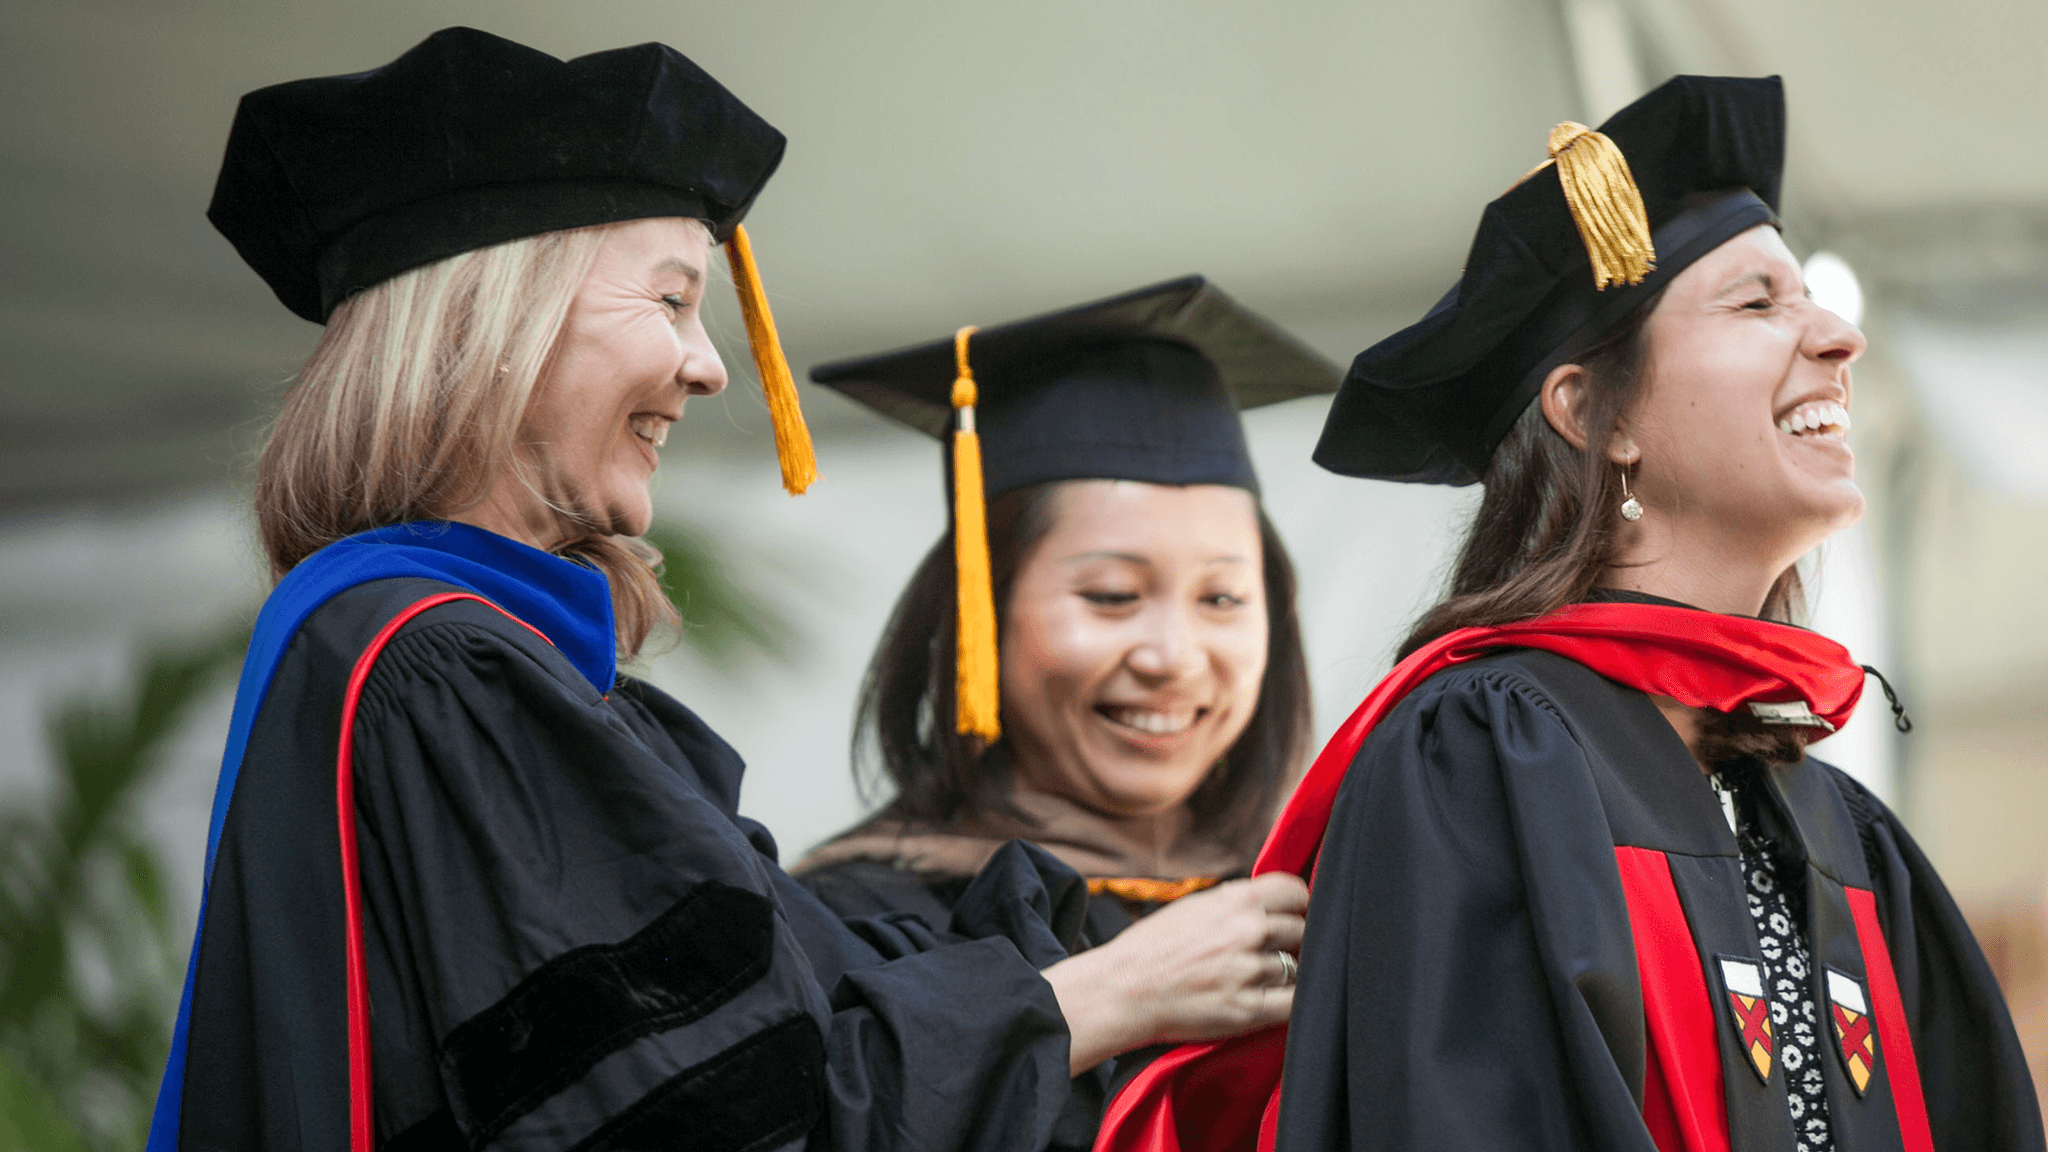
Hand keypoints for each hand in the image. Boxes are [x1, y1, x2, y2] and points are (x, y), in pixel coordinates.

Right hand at [1042, 872, 1308, 1074]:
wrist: (1122, 991)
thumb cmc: (1151, 948)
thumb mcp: (1193, 907)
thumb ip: (1234, 903)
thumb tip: (1271, 904)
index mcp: (1232, 901)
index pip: (1294, 891)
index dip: (1297, 904)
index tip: (1292, 914)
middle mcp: (1245, 931)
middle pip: (1299, 930)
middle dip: (1290, 941)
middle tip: (1270, 952)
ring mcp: (1247, 971)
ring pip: (1296, 967)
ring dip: (1283, 973)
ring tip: (1255, 978)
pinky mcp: (1246, 1010)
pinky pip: (1292, 1003)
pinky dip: (1287, 1001)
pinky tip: (1269, 998)